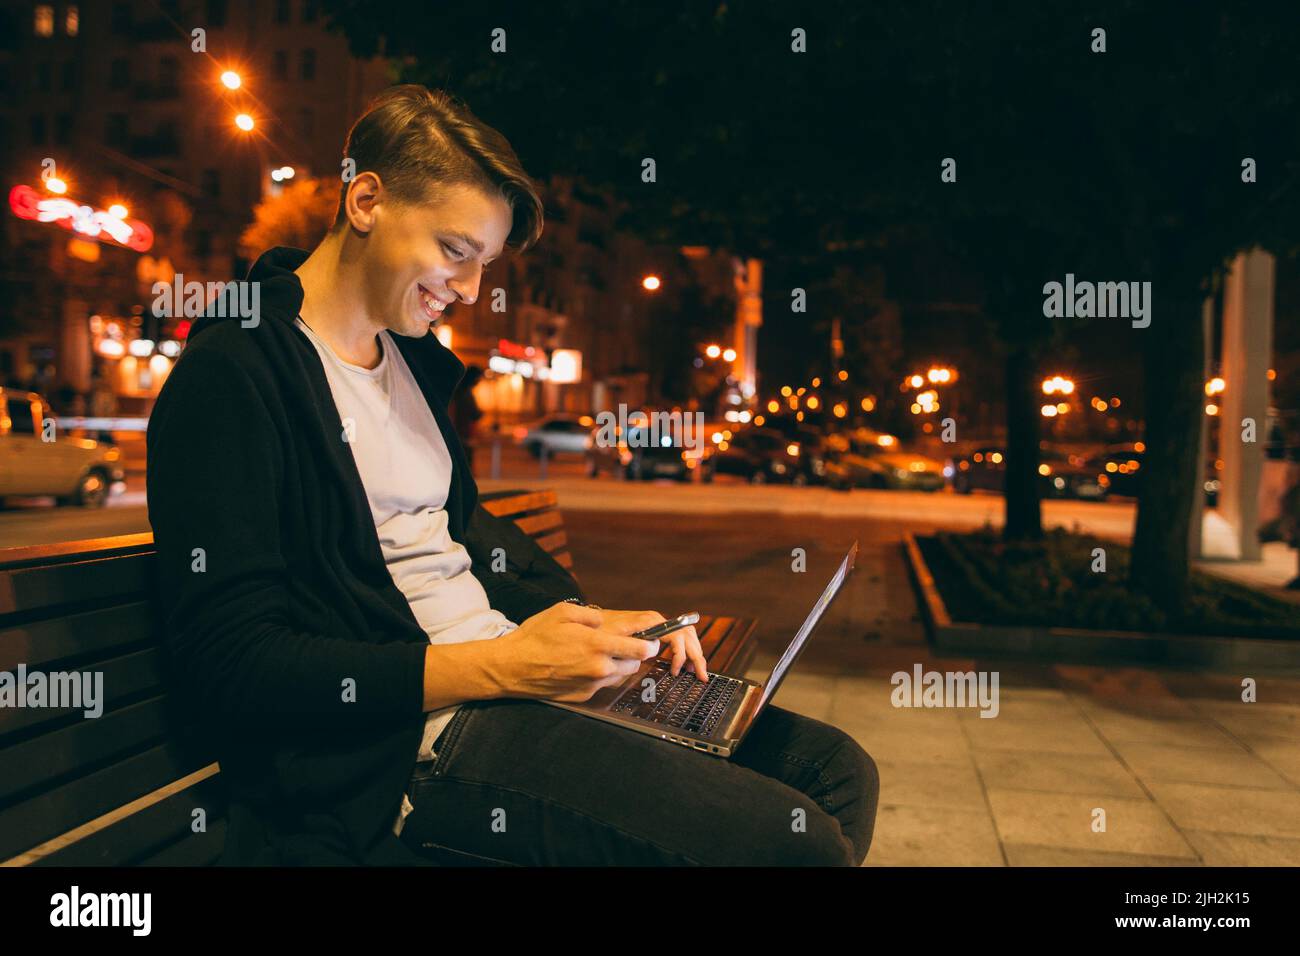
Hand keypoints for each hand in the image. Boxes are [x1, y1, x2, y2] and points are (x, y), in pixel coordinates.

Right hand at [487, 601, 663, 702]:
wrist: (511, 668)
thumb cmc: (535, 636)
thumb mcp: (562, 611)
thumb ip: (590, 615)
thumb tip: (604, 622)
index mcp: (597, 645)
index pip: (641, 649)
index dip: (651, 644)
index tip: (651, 640)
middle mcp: (598, 668)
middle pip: (634, 664)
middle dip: (633, 654)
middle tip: (621, 645)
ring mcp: (591, 685)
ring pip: (619, 676)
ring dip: (617, 666)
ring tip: (599, 654)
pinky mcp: (582, 697)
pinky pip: (601, 686)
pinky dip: (598, 677)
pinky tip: (582, 667)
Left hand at [595, 609, 707, 682]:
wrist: (591, 624)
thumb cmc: (600, 632)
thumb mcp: (613, 640)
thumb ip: (633, 645)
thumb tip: (653, 651)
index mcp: (651, 621)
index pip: (677, 634)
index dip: (682, 654)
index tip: (677, 671)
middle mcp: (658, 620)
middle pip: (687, 634)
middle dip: (696, 655)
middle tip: (701, 676)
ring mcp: (658, 624)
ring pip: (686, 635)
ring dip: (695, 653)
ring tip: (697, 671)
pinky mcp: (655, 630)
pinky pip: (678, 638)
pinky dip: (687, 650)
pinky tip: (687, 664)